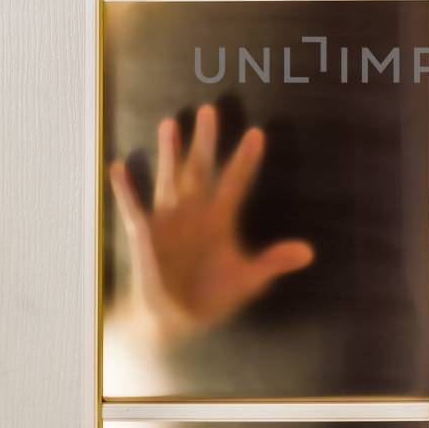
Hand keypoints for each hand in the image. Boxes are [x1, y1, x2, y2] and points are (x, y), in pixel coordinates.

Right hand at [109, 105, 313, 345]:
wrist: (177, 317)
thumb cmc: (212, 294)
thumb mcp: (247, 279)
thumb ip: (273, 262)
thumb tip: (308, 253)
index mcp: (220, 217)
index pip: (237, 181)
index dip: (246, 159)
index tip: (257, 134)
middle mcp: (195, 211)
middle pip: (201, 168)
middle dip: (205, 141)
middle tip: (209, 110)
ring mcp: (169, 219)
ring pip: (170, 178)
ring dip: (170, 153)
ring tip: (170, 124)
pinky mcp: (145, 234)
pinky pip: (134, 208)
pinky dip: (126, 189)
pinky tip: (119, 166)